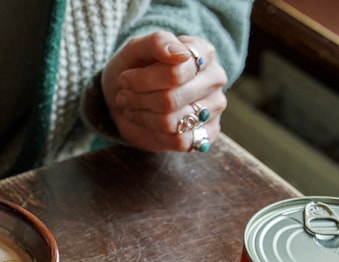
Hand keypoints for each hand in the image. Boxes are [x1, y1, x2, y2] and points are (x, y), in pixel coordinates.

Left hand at [102, 32, 228, 152]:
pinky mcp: (207, 133)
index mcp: (203, 53)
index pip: (175, 72)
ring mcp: (214, 108)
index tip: (125, 78)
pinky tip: (146, 122)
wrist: (126, 94)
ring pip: (172, 122)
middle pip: (171, 99)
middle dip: (138, 99)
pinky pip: (180, 141)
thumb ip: (158, 42)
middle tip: (124, 95)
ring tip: (132, 106)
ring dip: (142, 116)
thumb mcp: (137, 48)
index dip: (142, 79)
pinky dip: (153, 134)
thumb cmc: (134, 67)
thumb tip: (180, 54)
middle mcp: (214, 79)